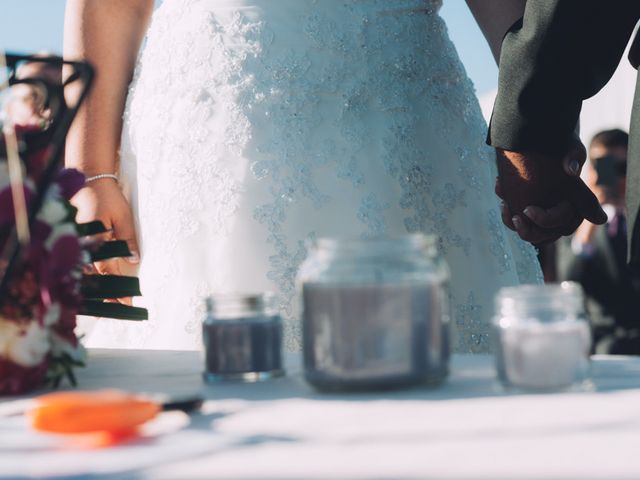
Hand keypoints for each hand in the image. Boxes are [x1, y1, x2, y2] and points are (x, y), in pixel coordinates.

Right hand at [72, 179, 139, 302]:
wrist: (90, 178)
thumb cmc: (108, 197)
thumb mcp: (123, 217)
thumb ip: (127, 239)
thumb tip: (133, 260)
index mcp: (94, 240)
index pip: (106, 271)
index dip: (116, 289)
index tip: (126, 303)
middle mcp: (82, 244)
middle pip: (94, 276)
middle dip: (107, 293)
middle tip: (120, 308)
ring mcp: (77, 242)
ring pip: (87, 270)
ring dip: (99, 286)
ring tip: (110, 302)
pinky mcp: (77, 239)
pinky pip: (84, 261)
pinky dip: (92, 273)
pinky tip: (98, 283)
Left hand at [496, 138, 606, 244]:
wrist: (544, 144)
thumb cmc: (562, 146)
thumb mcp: (570, 146)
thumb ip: (574, 155)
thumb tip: (570, 170)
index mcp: (577, 206)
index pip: (562, 225)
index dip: (544, 220)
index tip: (527, 209)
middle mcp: (562, 216)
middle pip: (544, 237)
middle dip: (526, 230)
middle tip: (514, 216)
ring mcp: (544, 216)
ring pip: (529, 234)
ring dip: (513, 223)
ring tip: (504, 205)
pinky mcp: (529, 211)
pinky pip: (518, 222)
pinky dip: (508, 214)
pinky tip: (502, 197)